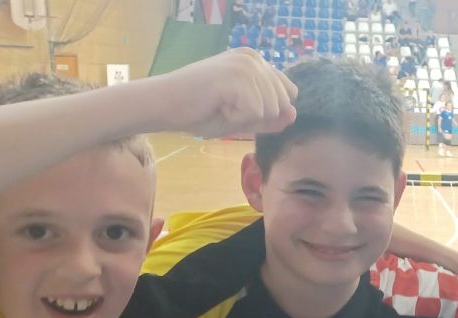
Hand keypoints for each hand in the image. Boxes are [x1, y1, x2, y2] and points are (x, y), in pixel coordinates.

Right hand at [146, 48, 296, 137]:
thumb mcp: (243, 117)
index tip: (235, 104)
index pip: (289, 93)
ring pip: (270, 110)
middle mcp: (254, 57)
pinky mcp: (237, 78)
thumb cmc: (199, 110)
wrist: (163, 104)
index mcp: (257, 60)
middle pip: (283, 104)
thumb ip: (270, 117)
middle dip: (256, 116)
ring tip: (220, 105)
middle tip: (225, 106)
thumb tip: (294, 115)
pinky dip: (235, 119)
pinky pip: (254, 114)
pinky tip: (216, 106)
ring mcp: (245, 65)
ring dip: (245, 118)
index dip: (266, 110)